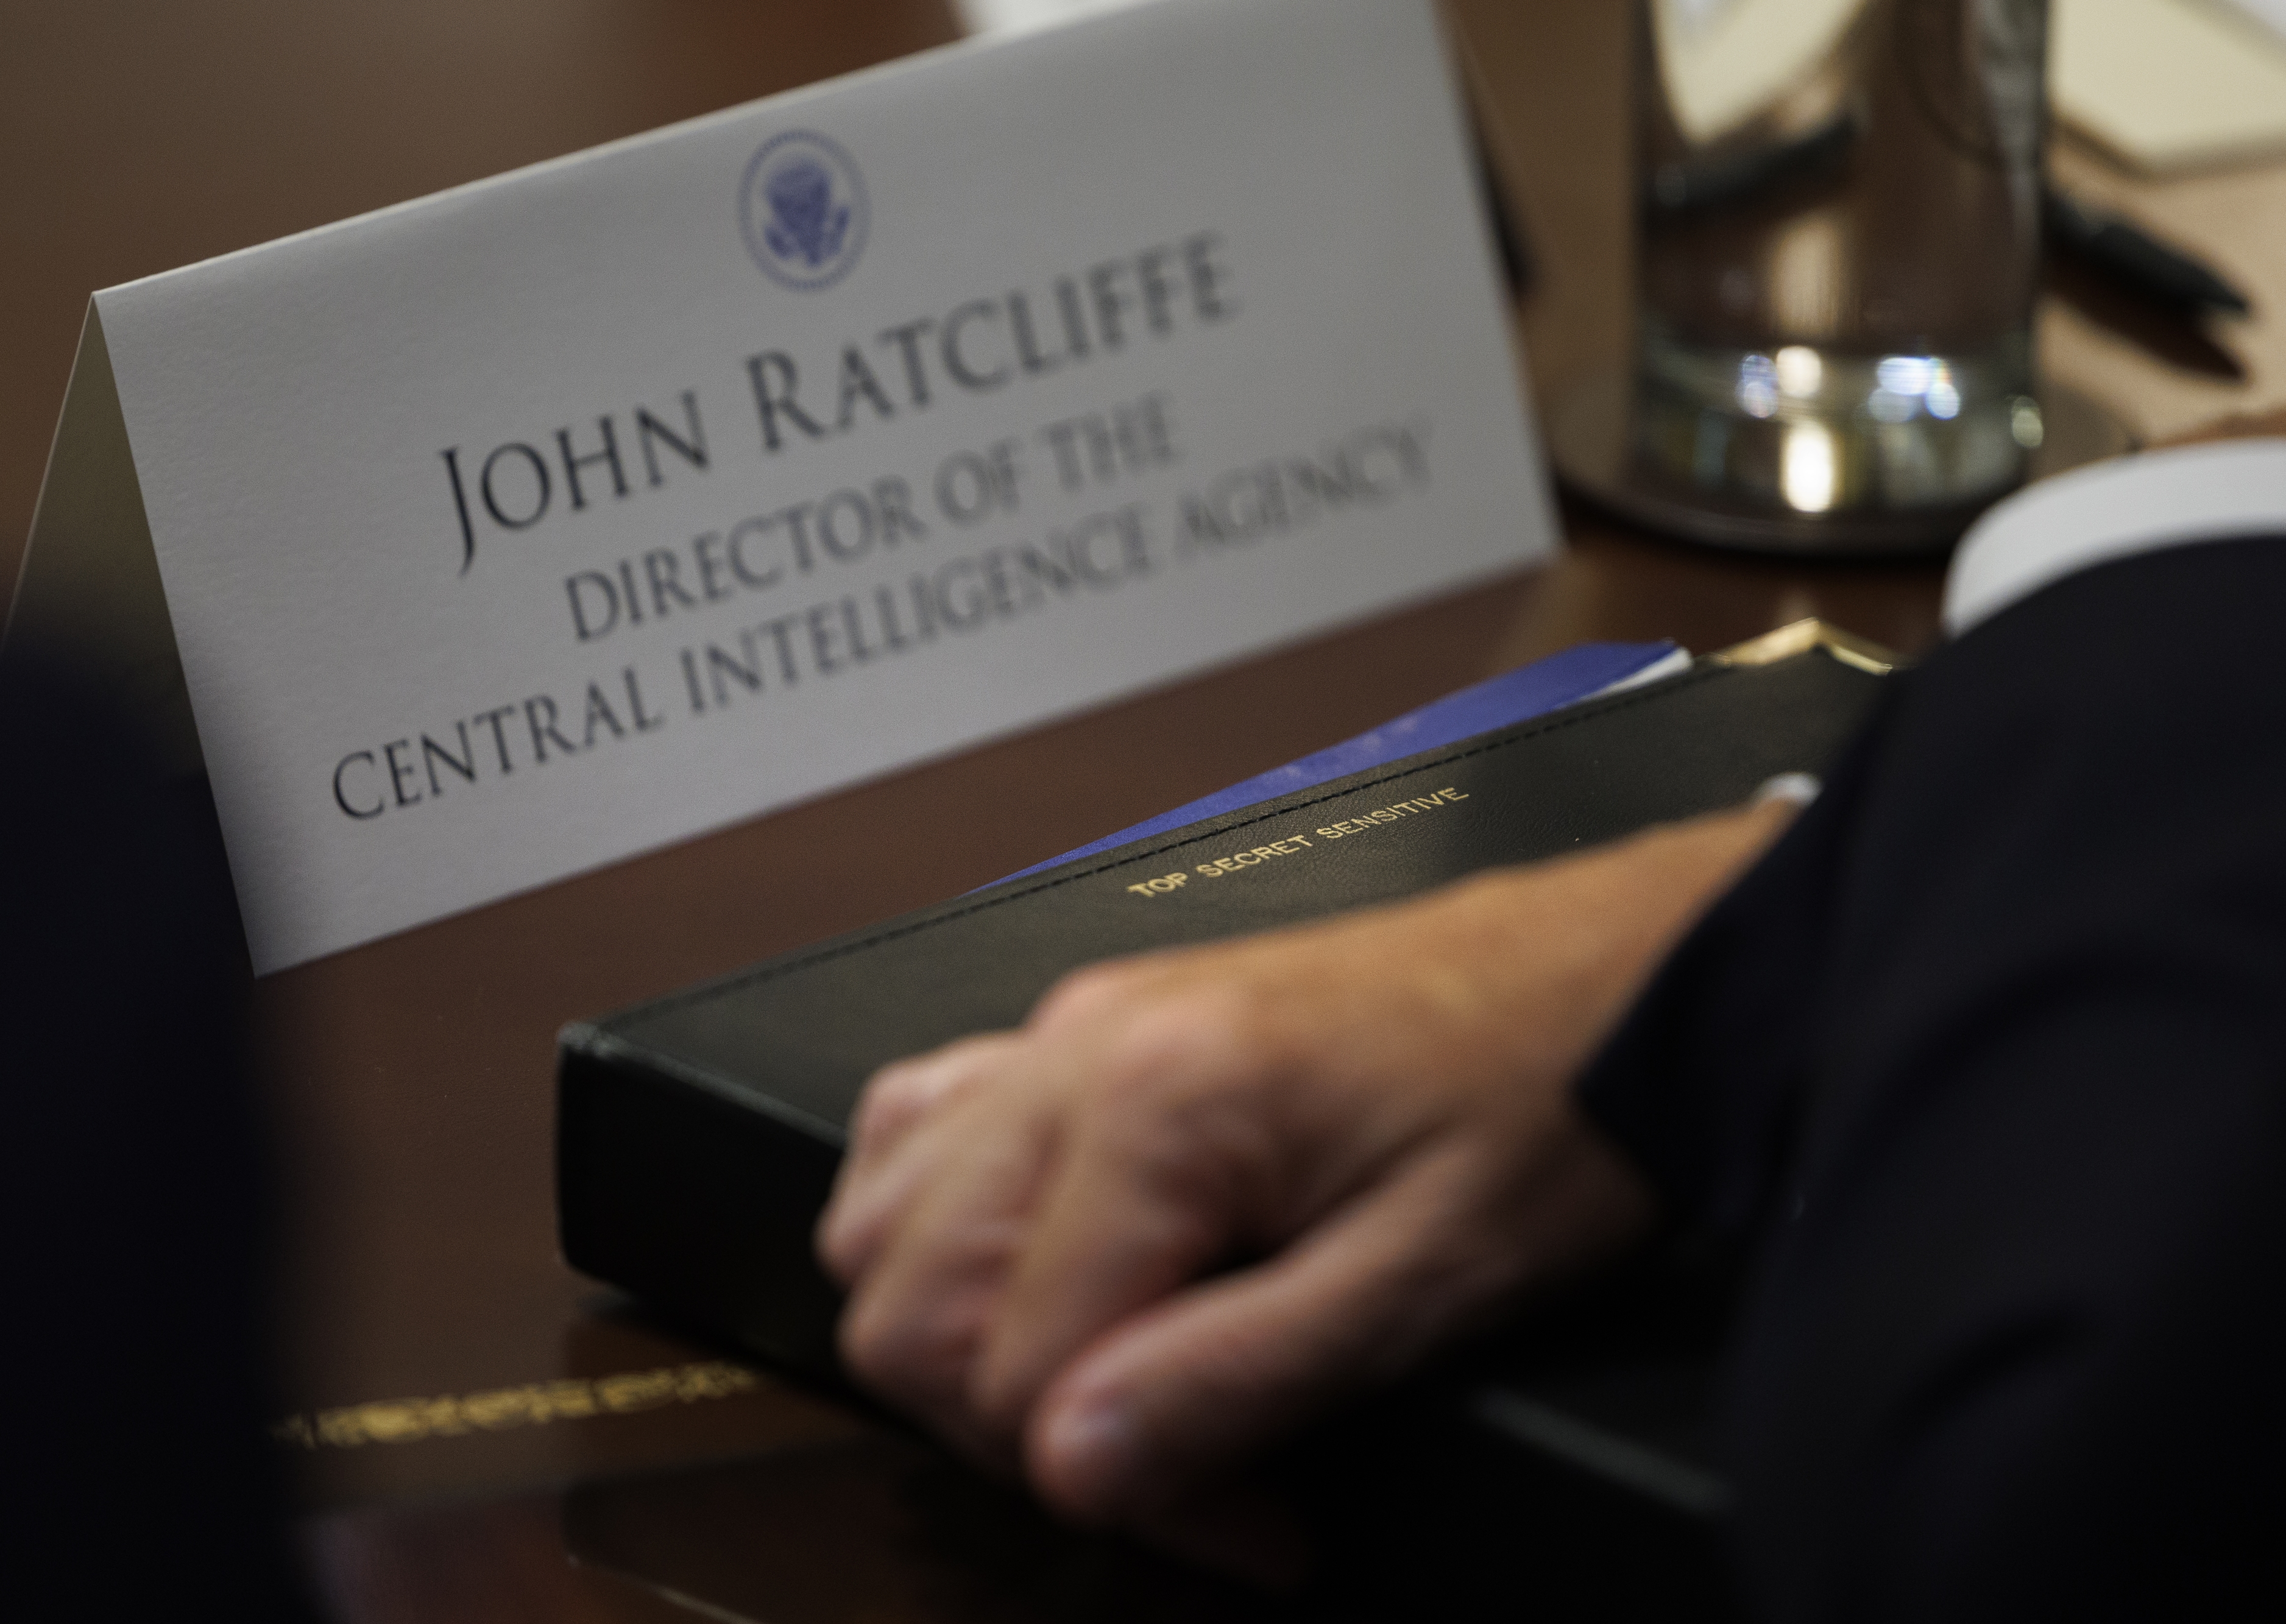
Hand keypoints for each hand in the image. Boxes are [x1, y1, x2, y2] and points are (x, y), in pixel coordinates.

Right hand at [816, 796, 1800, 1527]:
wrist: (1616, 968)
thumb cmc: (1549, 1099)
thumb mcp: (1423, 1277)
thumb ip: (1234, 1378)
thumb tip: (1074, 1467)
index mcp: (1155, 1106)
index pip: (1015, 1373)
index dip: (1125, 1493)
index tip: (1252, 1525)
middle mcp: (1080, 1049)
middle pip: (902, 1302)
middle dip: (1014, 1428)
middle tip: (1177, 1474)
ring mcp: (1074, 1025)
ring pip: (880, 1213)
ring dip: (954, 1334)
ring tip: (1105, 1385)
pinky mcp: (1096, 1021)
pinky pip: (928, 1121)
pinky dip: (940, 1222)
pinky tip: (1041, 1268)